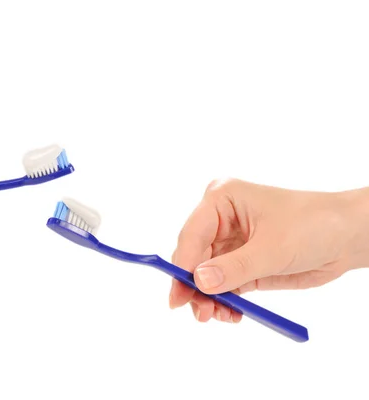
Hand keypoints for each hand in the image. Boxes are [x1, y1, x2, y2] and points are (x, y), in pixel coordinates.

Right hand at [169, 178, 368, 322]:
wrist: (348, 237)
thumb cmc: (315, 225)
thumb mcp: (273, 248)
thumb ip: (234, 267)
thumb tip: (199, 282)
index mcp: (222, 199)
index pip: (193, 234)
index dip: (184, 265)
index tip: (179, 294)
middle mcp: (220, 219)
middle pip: (194, 257)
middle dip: (195, 286)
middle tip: (200, 313)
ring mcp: (229, 242)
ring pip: (204, 275)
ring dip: (208, 298)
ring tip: (218, 317)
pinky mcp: (240, 263)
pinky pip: (222, 285)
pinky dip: (223, 302)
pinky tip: (231, 314)